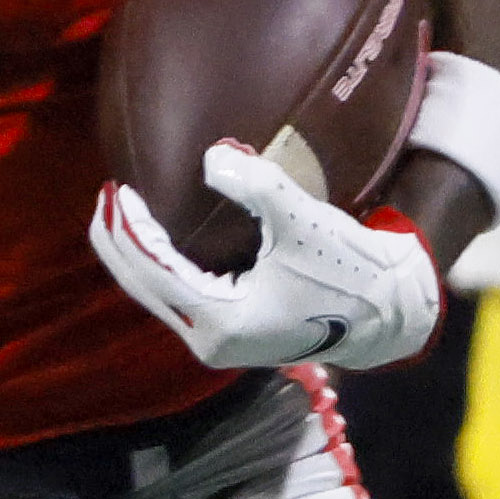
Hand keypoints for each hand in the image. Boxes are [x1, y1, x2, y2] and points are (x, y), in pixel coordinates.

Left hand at [90, 143, 441, 371]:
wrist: (391, 313)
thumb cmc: (351, 270)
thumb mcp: (306, 223)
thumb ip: (258, 187)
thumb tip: (213, 157)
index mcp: (224, 323)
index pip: (154, 270)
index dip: (130, 227)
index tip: (116, 189)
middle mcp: (212, 340)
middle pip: (142, 285)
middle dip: (120, 239)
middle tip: (107, 193)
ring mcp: (217, 341)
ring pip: (154, 293)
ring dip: (134, 252)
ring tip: (120, 209)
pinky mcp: (227, 333)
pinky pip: (173, 295)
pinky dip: (156, 264)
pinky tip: (152, 235)